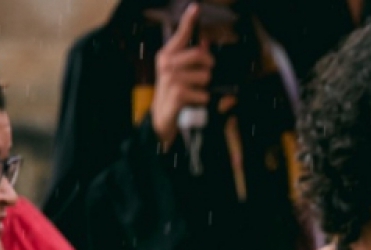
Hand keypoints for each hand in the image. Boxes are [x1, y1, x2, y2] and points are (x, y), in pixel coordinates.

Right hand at [150, 5, 212, 148]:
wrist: (161, 117)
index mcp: (167, 55)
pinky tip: (192, 102)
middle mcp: (167, 63)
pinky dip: (203, 100)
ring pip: (206, 76)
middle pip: (201, 55)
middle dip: (209, 66)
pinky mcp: (178, 94)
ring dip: (205, 87)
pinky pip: (204, 94)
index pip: (180, 34)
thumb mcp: (179, 72)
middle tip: (204, 75)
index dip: (189, 20)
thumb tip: (204, 43)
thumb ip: (190, 58)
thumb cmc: (173, 92)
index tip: (196, 7)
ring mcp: (172, 78)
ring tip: (194, 91)